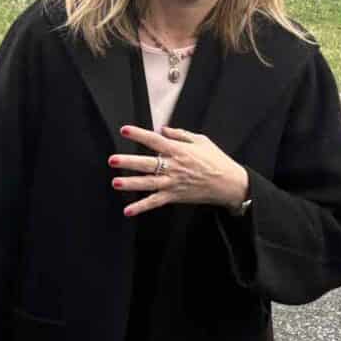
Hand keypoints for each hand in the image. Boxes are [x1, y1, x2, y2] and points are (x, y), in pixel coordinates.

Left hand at [108, 125, 248, 216]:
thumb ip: (180, 134)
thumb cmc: (216, 160)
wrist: (229, 183)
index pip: (155, 141)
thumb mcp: (201, 140)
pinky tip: (128, 210)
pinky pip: (155, 202)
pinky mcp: (175, 196)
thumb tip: (162, 129)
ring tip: (115, 183)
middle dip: (129, 162)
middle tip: (112, 160)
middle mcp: (174, 167)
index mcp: (179, 151)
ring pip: (148, 184)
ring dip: (131, 184)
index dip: (139, 135)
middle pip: (147, 164)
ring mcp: (173, 183)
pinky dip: (142, 207)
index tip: (124, 130)